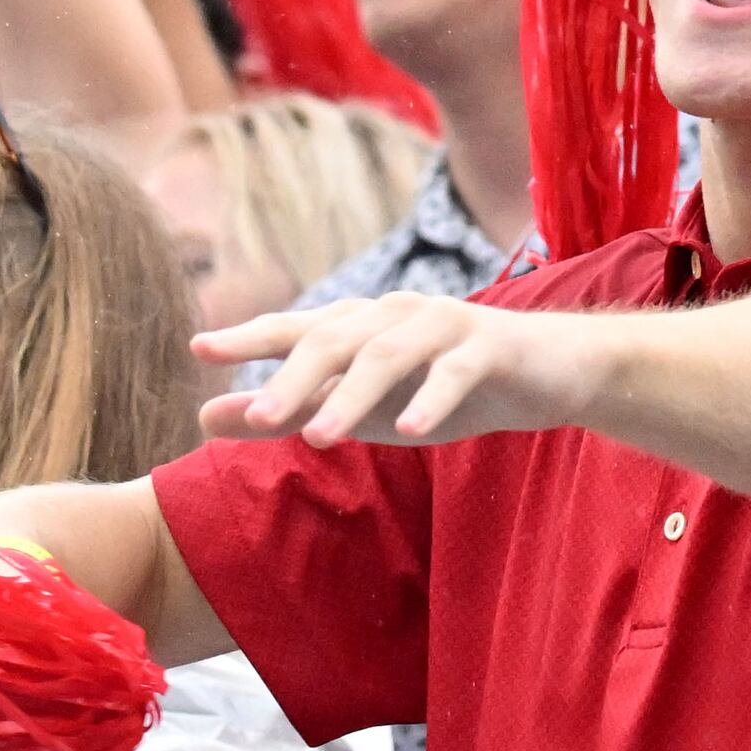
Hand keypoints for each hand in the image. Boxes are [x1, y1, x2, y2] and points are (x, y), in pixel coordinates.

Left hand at [195, 294, 608, 447]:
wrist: (550, 372)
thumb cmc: (447, 390)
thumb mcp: (364, 409)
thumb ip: (290, 411)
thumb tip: (202, 417)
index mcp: (364, 324)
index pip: (297, 327)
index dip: (251, 336)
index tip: (200, 349)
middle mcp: (397, 312)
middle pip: (337, 338)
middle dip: (294, 376)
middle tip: (255, 417)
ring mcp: (447, 323)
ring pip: (388, 355)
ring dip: (352, 394)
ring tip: (320, 437)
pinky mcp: (492, 344)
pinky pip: (455, 370)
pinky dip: (431, 396)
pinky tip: (411, 430)